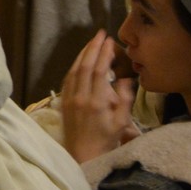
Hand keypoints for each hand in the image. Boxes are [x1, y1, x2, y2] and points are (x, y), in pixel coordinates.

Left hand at [60, 30, 134, 163]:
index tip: (109, 41)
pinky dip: (75, 65)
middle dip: (93, 47)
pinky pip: (68, 78)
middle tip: (100, 34)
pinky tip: (80, 59)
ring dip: (83, 53)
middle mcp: (80, 98)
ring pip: (74, 70)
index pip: (99, 71)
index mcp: (96, 102)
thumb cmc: (106, 141)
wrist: (84, 155)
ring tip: (92, 42)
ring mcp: (70, 99)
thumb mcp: (121, 124)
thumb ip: (124, 100)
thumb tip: (127, 79)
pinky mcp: (64, 102)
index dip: (103, 53)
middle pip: (85, 66)